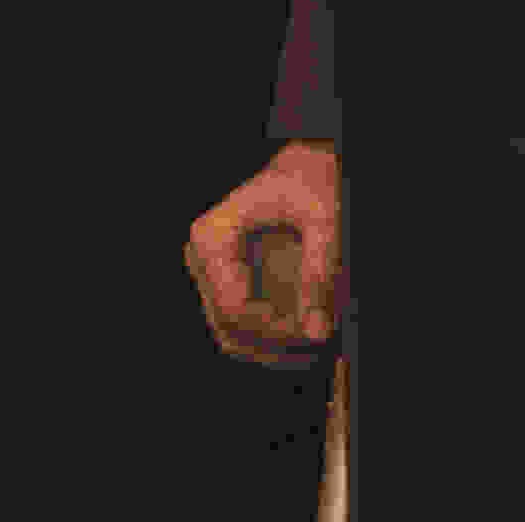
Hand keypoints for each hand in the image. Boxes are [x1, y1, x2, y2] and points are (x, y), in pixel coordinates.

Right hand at [183, 141, 345, 367]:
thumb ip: (320, 273)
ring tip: (316, 336)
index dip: (278, 329)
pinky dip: (270, 343)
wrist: (302, 175)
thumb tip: (316, 331)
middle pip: (231, 327)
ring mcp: (208, 274)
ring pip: (231, 338)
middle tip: (323, 333)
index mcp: (212, 237)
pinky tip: (303, 333)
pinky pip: (236, 332)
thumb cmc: (309, 190)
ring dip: (275, 349)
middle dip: (280, 341)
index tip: (318, 327)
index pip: (233, 307)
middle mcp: (200, 257)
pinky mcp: (220, 286)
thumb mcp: (324, 223)